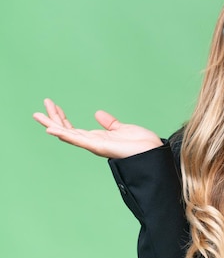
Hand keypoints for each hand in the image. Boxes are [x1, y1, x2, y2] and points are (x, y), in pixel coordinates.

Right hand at [33, 98, 163, 158]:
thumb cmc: (140, 144)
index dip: (61, 117)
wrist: (152, 152)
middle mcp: (92, 142)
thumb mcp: (122, 129)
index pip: (73, 128)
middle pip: (66, 130)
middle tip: (39, 108)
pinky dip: (65, 135)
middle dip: (52, 119)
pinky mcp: (99, 147)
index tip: (52, 105)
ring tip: (38, 115)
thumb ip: (109, 123)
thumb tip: (97, 114)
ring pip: (68, 134)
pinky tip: (51, 129)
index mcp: (97, 138)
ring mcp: (94, 145)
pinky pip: (78, 140)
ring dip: (52, 124)